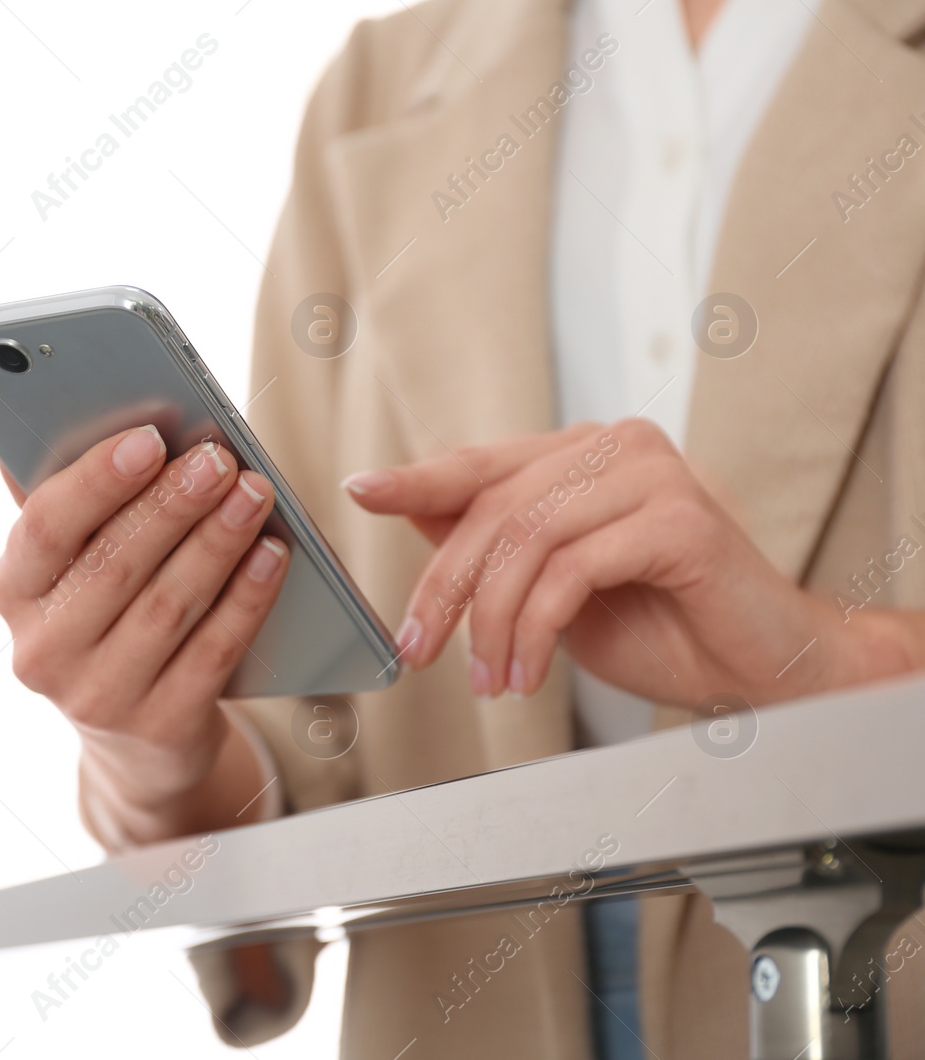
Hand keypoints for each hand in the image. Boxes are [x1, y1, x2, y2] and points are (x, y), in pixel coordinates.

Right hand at [0, 426, 289, 843]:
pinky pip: (212, 651)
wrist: (139, 741)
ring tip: (254, 493)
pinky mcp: (160, 726)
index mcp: (13, 592)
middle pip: (113, 565)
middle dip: (172, 505)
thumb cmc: (107, 618)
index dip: (96, 482)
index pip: (44, 529)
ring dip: (217, 542)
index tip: (149, 439)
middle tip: (219, 458)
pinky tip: (271, 555)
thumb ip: (72, 500)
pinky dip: (246, 598)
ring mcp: (99, 697)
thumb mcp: (72, 568)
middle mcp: (43, 651)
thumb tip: (58, 412)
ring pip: (167, 606)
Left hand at [343, 418, 919, 705]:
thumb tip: (414, 515)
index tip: (362, 492)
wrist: (765, 667)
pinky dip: (537, 629)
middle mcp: (615, 448)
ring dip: (493, 623)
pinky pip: (572, 571)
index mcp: (583, 455)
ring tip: (489, 679)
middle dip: (445, 588)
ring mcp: (652, 475)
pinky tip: (529, 672)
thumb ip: (498, 544)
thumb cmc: (664, 625)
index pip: (481, 463)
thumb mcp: (555, 586)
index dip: (418, 479)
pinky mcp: (679, 518)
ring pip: (526, 541)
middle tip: (418, 647)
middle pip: (492, 509)